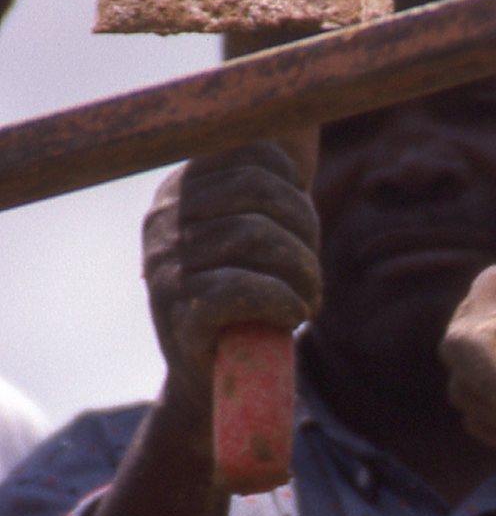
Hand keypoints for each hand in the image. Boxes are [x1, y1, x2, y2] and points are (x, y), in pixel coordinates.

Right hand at [142, 142, 320, 405]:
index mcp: (179, 195)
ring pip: (253, 236)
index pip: (249, 155)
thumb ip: (268, 195)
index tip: (303, 230)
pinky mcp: (181, 317)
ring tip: (307, 300)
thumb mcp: (257, 243)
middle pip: (257, 193)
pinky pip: (240, 287)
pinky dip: (282, 299)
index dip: (293, 189)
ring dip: (301, 271)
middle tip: (312, 275)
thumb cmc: (249, 308)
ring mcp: (167, 270)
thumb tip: (302, 126)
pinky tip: (292, 314)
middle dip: (305, 232)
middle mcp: (164, 224)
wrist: (214, 388)